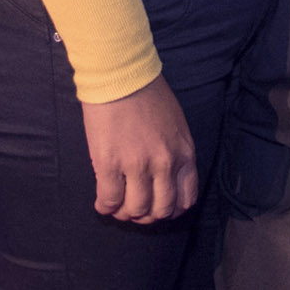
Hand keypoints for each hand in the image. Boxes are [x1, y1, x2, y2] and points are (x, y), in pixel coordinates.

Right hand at [81, 74, 197, 222]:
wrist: (121, 73)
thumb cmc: (147, 92)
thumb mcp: (175, 123)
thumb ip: (174, 150)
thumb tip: (165, 176)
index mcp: (184, 152)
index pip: (186, 199)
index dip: (171, 209)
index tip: (158, 206)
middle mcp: (165, 163)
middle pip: (160, 210)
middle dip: (147, 215)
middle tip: (134, 208)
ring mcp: (138, 165)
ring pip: (135, 210)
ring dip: (125, 213)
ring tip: (117, 204)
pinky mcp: (110, 164)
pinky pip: (110, 200)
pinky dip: (105, 207)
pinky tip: (102, 201)